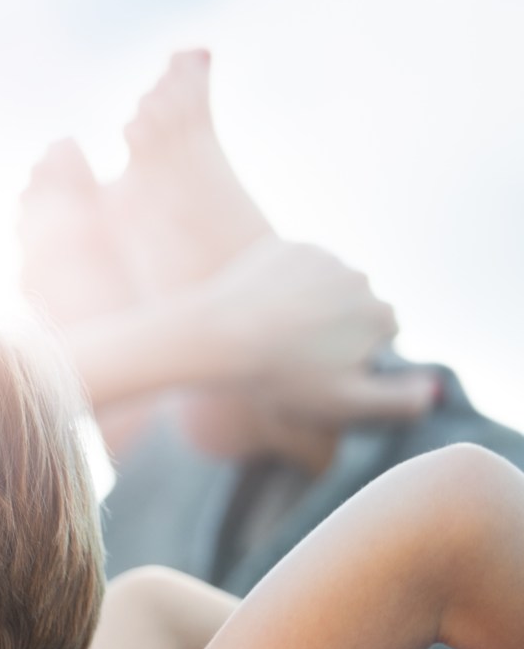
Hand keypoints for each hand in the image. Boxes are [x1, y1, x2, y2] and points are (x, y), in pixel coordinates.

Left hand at [176, 240, 433, 462]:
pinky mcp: (288, 245)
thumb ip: (400, 401)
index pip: (383, 334)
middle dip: (336, 326)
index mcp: (382, 314)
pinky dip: (285, 283)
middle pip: (357, 306)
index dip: (354, 354)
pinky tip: (262, 306)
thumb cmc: (280, 377)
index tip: (321, 367)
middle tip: (294, 351)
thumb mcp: (346, 403)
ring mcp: (323, 256)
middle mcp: (361, 277)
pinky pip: (296, 267)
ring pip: (327, 284)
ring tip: (275, 330)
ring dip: (312, 302)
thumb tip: (433, 391)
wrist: (214, 338)